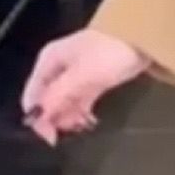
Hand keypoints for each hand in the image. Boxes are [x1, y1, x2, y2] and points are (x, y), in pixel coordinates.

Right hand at [21, 29, 150, 145]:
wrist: (141, 37)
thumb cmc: (107, 53)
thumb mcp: (80, 75)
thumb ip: (57, 97)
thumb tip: (37, 118)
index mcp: (49, 61)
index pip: (33, 94)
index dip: (37, 117)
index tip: (49, 137)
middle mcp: (58, 67)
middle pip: (47, 99)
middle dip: (54, 118)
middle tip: (68, 134)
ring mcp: (75, 73)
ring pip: (63, 101)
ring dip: (69, 117)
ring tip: (81, 127)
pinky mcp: (92, 79)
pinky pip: (79, 100)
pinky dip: (81, 112)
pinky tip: (88, 122)